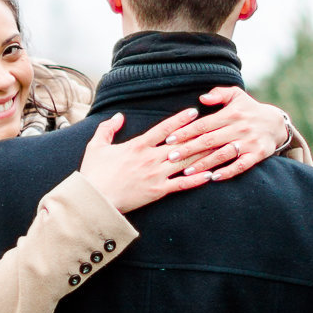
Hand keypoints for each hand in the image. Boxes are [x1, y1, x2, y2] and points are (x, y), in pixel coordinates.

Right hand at [79, 110, 212, 214]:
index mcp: (138, 145)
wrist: (95, 200)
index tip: (194, 112)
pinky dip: (196, 180)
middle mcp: (150, 158)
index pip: (163, 129)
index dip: (180, 120)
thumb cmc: (93, 173)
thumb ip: (108, 128)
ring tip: (219, 148)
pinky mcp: (158, 191)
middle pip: (180, 144)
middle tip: (216, 127)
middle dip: (199, 135)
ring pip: (184, 162)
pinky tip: (209, 175)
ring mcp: (156, 175)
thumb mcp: (96, 146)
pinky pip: (181, 184)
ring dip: (203, 154)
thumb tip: (119, 116)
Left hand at [162, 88, 289, 182]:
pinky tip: (213, 178)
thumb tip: (201, 98)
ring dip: (204, 164)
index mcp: (231, 114)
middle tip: (170, 157)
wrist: (276, 123)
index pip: (204, 124)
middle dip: (188, 149)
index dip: (186, 132)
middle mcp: (239, 128)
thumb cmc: (248, 109)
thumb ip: (218, 93)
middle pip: (209, 140)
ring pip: (223, 155)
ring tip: (186, 171)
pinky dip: (228, 172)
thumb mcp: (236, 95)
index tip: (169, 139)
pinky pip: (241, 165)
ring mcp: (249, 142)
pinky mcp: (257, 155)